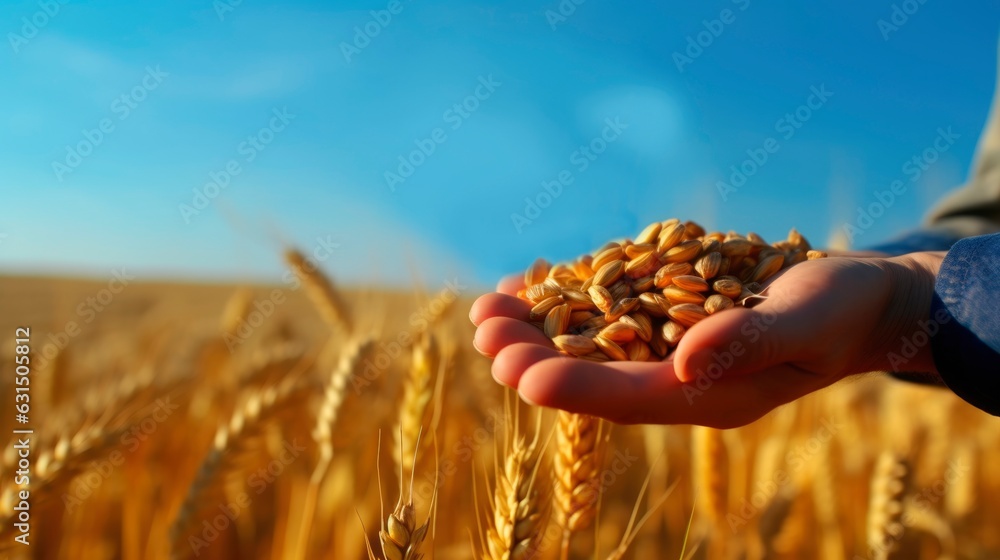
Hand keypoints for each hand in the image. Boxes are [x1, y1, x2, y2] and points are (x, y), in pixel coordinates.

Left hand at [470, 252, 943, 426]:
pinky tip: (527, 283)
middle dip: (535, 356)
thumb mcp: (808, 323)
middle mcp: (676, 378)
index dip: (572, 387)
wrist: (854, 299)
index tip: (519, 375)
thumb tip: (685, 361)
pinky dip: (565, 298)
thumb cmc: (842, 312)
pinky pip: (603, 312)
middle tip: (483, 335)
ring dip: (536, 328)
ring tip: (485, 309)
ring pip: (588, 344)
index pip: (628, 398)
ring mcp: (666, 348)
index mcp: (709, 395)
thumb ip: (751, 342)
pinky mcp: (663, 317)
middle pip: (592, 374)